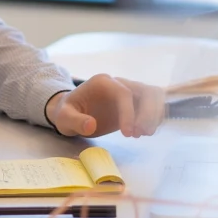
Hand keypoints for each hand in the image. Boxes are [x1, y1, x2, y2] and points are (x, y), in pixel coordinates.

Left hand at [44, 75, 164, 138]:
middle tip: (140, 134)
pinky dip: (154, 117)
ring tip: (144, 134)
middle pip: (145, 91)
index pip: (124, 93)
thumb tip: (91, 125)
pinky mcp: (134, 104)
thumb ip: (76, 121)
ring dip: (154, 115)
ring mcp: (128, 93)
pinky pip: (152, 106)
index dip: (129, 113)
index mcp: (103, 83)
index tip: (128, 134)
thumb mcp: (63, 117)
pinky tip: (144, 132)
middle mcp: (119, 84)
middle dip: (148, 113)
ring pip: (153, 96)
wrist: (71, 111)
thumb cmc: (67, 112)